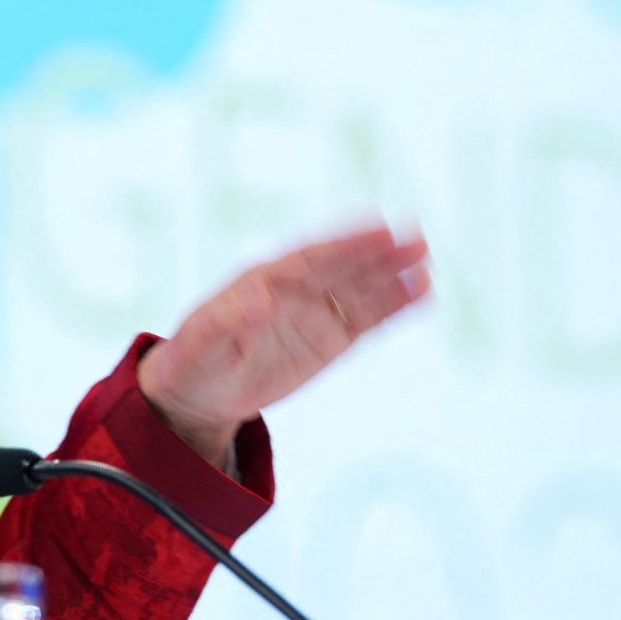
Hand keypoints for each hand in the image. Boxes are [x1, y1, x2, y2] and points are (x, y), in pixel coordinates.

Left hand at [137, 220, 431, 466]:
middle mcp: (294, 289)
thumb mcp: (201, 345)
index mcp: (262, 279)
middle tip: (417, 238)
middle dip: (378, 253)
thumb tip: (261, 299)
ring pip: (359, 291)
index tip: (380, 227)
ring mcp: (314, 313)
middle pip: (342, 267)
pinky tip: (420, 295)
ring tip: (427, 265)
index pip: (311, 257)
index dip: (345, 243)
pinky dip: (392, 308)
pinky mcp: (328, 340)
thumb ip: (227, 322)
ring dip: (392, 278)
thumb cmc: (193, 361)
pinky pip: (365, 321)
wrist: (200, 392)